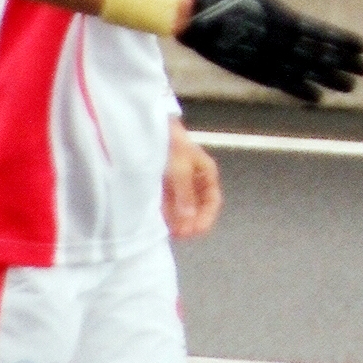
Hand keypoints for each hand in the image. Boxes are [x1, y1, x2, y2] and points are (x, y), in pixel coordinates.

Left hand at [162, 120, 221, 238]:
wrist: (151, 127)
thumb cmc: (171, 142)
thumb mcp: (180, 169)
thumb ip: (185, 194)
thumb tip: (189, 218)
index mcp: (205, 173)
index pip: (212, 201)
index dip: (206, 217)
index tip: (197, 230)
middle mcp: (194, 180)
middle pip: (197, 207)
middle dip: (191, 222)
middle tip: (182, 235)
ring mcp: (178, 183)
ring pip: (182, 207)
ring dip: (179, 221)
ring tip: (172, 232)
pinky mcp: (163, 185)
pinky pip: (168, 204)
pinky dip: (166, 214)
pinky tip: (162, 222)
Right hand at [177, 0, 362, 103]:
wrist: (191, 13)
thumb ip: (278, 6)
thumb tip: (293, 21)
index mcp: (281, 16)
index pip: (320, 33)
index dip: (343, 42)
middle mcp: (276, 41)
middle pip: (317, 55)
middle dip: (343, 62)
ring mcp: (263, 57)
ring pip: (302, 71)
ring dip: (328, 78)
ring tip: (350, 85)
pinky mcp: (250, 69)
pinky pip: (279, 82)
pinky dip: (299, 89)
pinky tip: (317, 97)